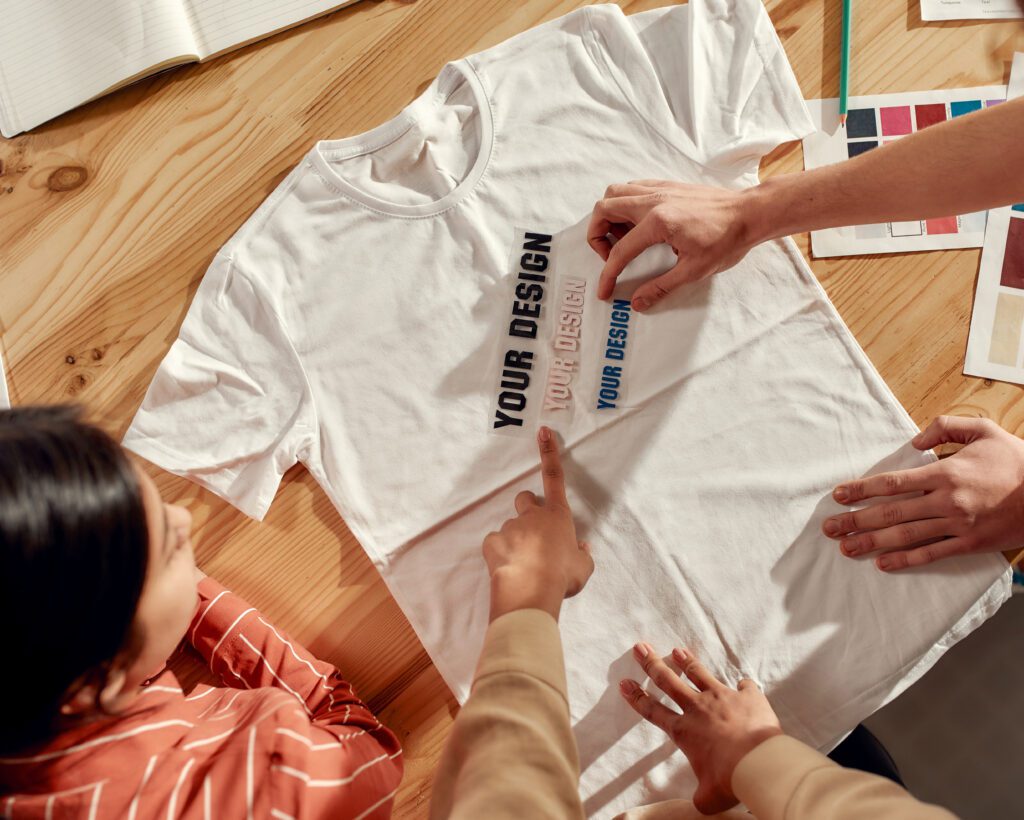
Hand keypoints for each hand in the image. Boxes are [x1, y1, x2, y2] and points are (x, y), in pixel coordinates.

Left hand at [482, 427, 593, 620]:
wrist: (531, 591)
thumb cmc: (561, 577)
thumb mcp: (583, 568)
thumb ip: (581, 556)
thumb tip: (580, 550)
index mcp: (558, 516)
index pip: (554, 477)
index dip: (549, 453)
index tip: (542, 432)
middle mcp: (533, 516)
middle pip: (525, 499)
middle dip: (528, 508)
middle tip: (533, 530)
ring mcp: (510, 527)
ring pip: (510, 527)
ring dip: (516, 540)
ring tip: (524, 565)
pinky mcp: (492, 541)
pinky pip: (495, 544)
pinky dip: (500, 554)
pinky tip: (508, 569)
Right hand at [588, 180, 763, 310]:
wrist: (750, 214)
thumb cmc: (727, 240)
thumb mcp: (694, 270)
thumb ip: (661, 286)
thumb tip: (638, 302)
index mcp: (658, 222)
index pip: (620, 251)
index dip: (608, 275)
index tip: (605, 291)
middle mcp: (653, 200)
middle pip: (604, 209)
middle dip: (597, 236)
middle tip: (611, 256)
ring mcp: (659, 189)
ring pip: (614, 193)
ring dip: (609, 216)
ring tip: (623, 237)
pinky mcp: (667, 185)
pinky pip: (632, 188)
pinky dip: (625, 204)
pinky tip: (637, 223)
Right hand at [620, 643, 782, 814]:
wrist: (758, 763)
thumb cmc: (729, 780)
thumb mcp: (708, 797)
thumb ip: (701, 796)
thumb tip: (700, 803)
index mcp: (684, 731)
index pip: (653, 711)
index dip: (637, 697)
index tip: (624, 683)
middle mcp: (698, 708)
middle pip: (669, 681)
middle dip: (652, 663)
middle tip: (640, 647)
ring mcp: (722, 697)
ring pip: (700, 673)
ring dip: (686, 661)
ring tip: (677, 650)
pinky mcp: (747, 696)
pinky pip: (745, 687)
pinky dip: (744, 687)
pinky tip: (744, 683)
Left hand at [823, 416, 1023, 570]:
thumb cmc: (1016, 460)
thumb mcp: (983, 430)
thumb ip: (945, 427)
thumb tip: (915, 440)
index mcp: (945, 473)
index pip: (892, 483)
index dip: (861, 490)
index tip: (838, 496)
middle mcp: (946, 500)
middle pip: (890, 512)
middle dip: (856, 520)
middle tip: (829, 528)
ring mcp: (956, 525)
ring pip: (905, 535)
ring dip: (872, 542)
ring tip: (846, 548)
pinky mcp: (969, 544)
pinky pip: (932, 554)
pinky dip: (906, 560)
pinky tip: (883, 563)